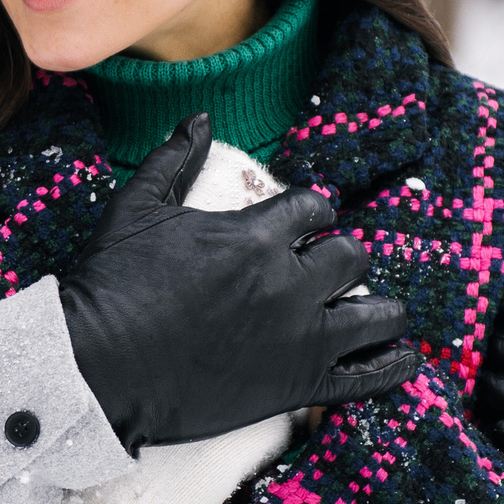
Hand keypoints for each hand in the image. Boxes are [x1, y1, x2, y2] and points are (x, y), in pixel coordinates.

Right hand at [60, 115, 414, 450]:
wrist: (96, 368)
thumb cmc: (112, 284)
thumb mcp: (137, 208)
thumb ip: (175, 158)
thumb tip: (201, 117)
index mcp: (256, 235)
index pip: (313, 208)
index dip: (312, 213)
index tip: (307, 224)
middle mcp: (289, 283)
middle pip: (349, 257)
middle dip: (341, 257)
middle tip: (329, 270)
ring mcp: (299, 338)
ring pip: (374, 314)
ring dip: (379, 309)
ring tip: (380, 313)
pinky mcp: (298, 386)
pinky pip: (367, 376)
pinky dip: (394, 365)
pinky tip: (407, 357)